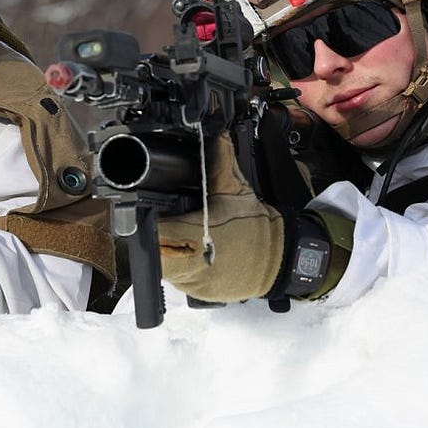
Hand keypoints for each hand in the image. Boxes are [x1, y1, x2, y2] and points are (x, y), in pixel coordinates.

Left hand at [157, 134, 284, 302]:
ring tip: (177, 236)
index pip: (153, 232)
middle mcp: (190, 265)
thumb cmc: (256, 226)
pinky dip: (178, 265)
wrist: (280, 260)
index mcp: (195, 236)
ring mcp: (192, 283)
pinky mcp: (197, 294)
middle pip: (152, 252)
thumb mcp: (235, 189)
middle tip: (164, 222)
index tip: (149, 209)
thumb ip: (218, 159)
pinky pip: (176, 279)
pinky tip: (188, 252)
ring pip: (162, 268)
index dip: (146, 220)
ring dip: (165, 252)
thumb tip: (213, 132)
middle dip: (154, 237)